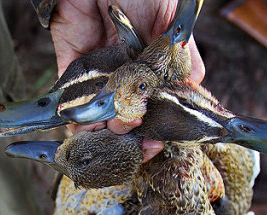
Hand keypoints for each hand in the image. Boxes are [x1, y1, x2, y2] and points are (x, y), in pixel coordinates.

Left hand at [50, 0, 204, 162]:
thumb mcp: (170, 21)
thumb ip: (179, 56)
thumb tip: (193, 88)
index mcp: (151, 64)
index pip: (154, 104)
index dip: (156, 126)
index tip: (157, 140)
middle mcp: (126, 72)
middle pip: (126, 114)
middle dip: (130, 130)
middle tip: (134, 128)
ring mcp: (100, 72)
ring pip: (101, 113)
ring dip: (105, 128)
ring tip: (114, 127)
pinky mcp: (74, 66)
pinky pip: (73, 98)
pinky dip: (77, 116)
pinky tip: (86, 126)